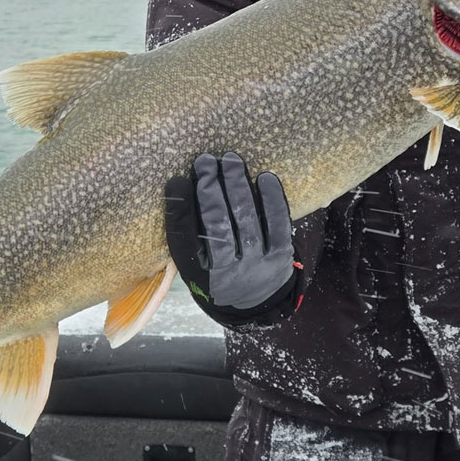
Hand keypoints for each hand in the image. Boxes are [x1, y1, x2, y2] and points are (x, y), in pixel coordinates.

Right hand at [164, 152, 301, 326]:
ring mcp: (257, 266)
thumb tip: (180, 185)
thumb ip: (188, 234)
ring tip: (231, 160)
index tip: (177, 180)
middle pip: (217, 229)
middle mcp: (229, 275)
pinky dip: (271, 201)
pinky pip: (278, 226)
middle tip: (205, 161)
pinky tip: (264, 177)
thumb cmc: (220, 271)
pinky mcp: (281, 257)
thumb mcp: (196, 264)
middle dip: (210, 192)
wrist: (258, 300)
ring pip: (246, 222)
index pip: (186, 242)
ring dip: (238, 187)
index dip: (180, 211)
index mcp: (200, 278)